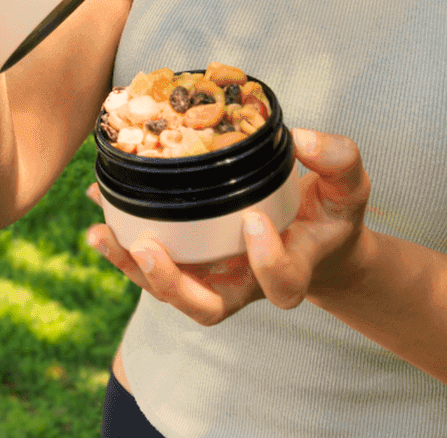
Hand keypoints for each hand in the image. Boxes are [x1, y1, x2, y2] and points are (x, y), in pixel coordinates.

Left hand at [84, 127, 371, 325]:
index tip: (253, 220)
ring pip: (169, 291)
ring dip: (131, 267)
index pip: (280, 282)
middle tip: (148, 250)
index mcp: (291, 271)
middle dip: (173, 285)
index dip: (266, 261)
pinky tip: (97, 206)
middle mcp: (245, 286)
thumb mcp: (349, 185)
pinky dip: (121, 240)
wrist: (315, 238)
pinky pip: (150, 263)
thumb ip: (337, 160)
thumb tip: (302, 138)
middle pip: (206, 308)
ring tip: (101, 233)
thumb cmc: (330, 212)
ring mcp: (213, 280)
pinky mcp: (189, 265)